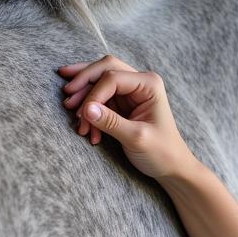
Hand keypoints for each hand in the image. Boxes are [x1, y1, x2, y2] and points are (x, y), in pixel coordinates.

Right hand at [58, 54, 196, 179]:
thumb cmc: (161, 153)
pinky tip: (86, 129)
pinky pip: (100, 100)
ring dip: (84, 99)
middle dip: (83, 82)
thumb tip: (86, 109)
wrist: (171, 167)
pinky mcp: (123, 104)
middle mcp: (140, 83)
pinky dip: (90, 112)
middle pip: (104, 69)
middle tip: (66, 97)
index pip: (113, 77)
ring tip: (74, 119)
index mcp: (149, 85)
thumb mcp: (136, 138)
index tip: (82, 114)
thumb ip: (111, 122)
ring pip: (99, 82)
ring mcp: (131, 92)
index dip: (94, 93)